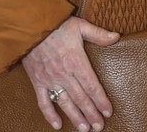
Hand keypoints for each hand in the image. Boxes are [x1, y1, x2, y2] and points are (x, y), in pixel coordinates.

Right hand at [22, 16, 119, 131]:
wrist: (30, 26)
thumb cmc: (57, 25)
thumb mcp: (80, 25)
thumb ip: (98, 34)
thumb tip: (116, 37)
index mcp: (76, 61)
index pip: (92, 86)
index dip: (101, 100)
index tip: (108, 112)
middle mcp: (64, 74)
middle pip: (81, 98)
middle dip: (91, 114)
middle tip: (99, 127)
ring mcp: (50, 80)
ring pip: (65, 103)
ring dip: (76, 117)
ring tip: (85, 129)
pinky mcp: (38, 82)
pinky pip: (43, 102)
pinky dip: (50, 115)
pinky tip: (57, 125)